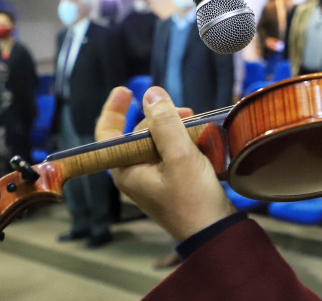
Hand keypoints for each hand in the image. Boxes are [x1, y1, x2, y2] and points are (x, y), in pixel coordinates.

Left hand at [95, 86, 234, 241]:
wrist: (214, 231)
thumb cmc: (193, 197)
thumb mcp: (179, 155)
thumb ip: (164, 123)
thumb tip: (151, 94)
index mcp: (125, 169)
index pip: (107, 134)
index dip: (114, 110)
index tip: (127, 90)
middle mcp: (134, 173)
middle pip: (139, 132)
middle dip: (162, 118)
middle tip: (188, 113)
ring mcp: (151, 178)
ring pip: (157, 141)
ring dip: (176, 129)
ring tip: (198, 126)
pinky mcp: (169, 181)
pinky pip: (170, 152)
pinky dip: (183, 142)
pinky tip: (200, 140)